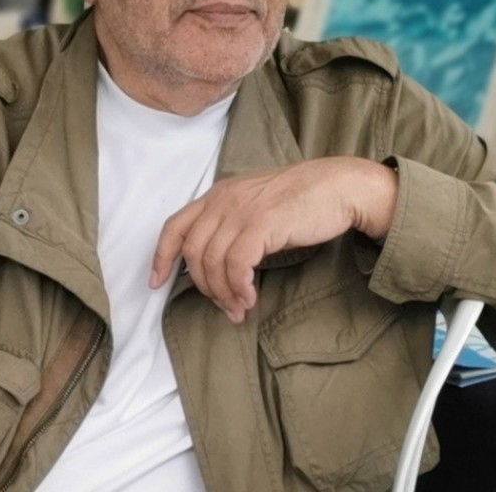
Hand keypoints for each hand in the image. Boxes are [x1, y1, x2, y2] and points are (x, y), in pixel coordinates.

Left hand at [149, 157, 396, 322]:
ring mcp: (241, 210)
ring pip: (213, 262)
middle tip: (225, 307)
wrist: (338, 187)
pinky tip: (250, 297)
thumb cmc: (301, 202)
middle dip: (204, 288)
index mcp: (218, 195)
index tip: (157, 283)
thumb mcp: (256, 207)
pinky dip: (238, 287)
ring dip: (224, 293)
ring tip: (241, 309)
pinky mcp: (261, 224)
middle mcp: (223, 200)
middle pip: (192, 253)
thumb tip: (216, 268)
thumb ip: (233, 227)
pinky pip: (236, 264)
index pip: (175, 227)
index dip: (161, 257)